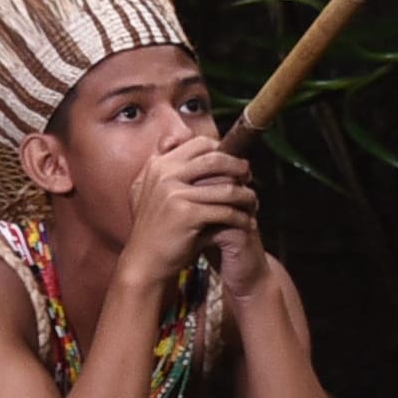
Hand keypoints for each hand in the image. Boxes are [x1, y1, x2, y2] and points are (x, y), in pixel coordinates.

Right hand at [116, 128, 255, 295]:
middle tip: (249, 179)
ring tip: (253, 203)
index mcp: (157, 164)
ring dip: (245, 195)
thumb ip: (163, 165)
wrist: (145, 262)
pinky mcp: (186, 214)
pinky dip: (240, 217)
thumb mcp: (148, 190)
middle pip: (216, 159)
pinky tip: (247, 223)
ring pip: (226, 186)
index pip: (199, 143)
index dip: (222, 151)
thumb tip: (178, 136)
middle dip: (239, 168)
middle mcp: (163, 173)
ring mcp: (174, 192)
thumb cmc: (155, 228)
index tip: (234, 165)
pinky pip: (225, 210)